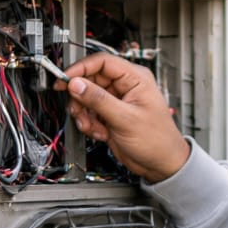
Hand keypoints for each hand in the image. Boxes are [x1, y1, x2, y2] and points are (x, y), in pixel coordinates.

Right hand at [58, 53, 189, 181]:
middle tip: (77, 110)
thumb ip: (98, 100)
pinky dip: (89, 123)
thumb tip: (76, 83)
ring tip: (92, 126)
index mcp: (135, 78)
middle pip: (90, 80)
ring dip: (84, 113)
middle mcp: (125, 86)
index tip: (66, 79)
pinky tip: (99, 133)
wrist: (161, 165)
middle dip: (80, 97)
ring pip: (86, 97)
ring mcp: (116, 101)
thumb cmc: (157, 141)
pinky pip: (89, 113)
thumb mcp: (125, 119)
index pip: (102, 62)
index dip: (81, 68)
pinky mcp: (109, 115)